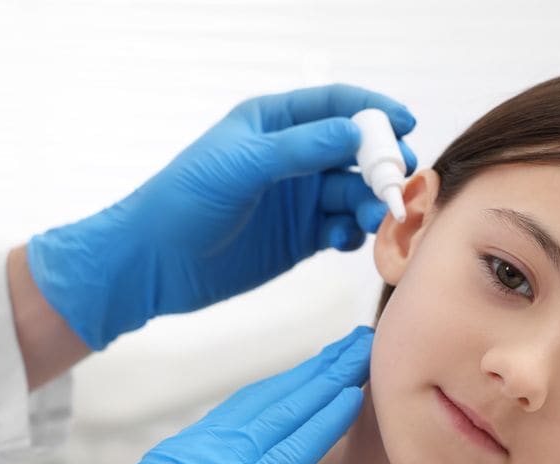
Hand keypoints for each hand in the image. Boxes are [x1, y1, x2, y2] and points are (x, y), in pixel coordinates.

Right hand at [0, 326, 372, 463]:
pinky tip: (352, 396)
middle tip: (350, 342)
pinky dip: (326, 420)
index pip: (245, 409)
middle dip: (315, 368)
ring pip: (286, 408)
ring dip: (329, 377)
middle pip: (270, 396)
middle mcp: (202, 447)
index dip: (284, 386)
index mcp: (183, 454)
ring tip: (360, 351)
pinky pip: (293, 449)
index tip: (314, 369)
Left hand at [27, 84, 415, 348]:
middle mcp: (293, 157)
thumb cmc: (185, 200)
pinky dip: (353, 233)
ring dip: (370, 204)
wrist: (156, 262)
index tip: (404, 123)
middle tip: (396, 182)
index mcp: (275, 123)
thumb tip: (354, 133)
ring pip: (353, 194)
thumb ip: (300, 148)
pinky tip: (342, 241)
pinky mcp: (301, 238)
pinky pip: (343, 229)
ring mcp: (299, 199)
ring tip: (372, 219)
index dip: (373, 112)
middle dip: (381, 164)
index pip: (336, 106)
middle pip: (355, 152)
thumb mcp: (241, 165)